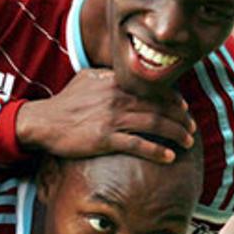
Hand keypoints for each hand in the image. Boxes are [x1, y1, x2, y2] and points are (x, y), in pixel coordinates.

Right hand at [16, 69, 194, 163]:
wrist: (42, 122)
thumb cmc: (64, 103)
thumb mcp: (86, 79)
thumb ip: (108, 76)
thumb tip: (124, 75)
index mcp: (115, 83)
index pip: (153, 89)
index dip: (173, 99)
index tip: (183, 108)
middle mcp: (117, 98)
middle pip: (159, 107)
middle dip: (181, 118)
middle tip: (192, 128)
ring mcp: (112, 119)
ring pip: (154, 124)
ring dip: (176, 134)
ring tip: (188, 142)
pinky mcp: (105, 139)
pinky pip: (138, 145)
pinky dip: (157, 151)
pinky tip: (169, 157)